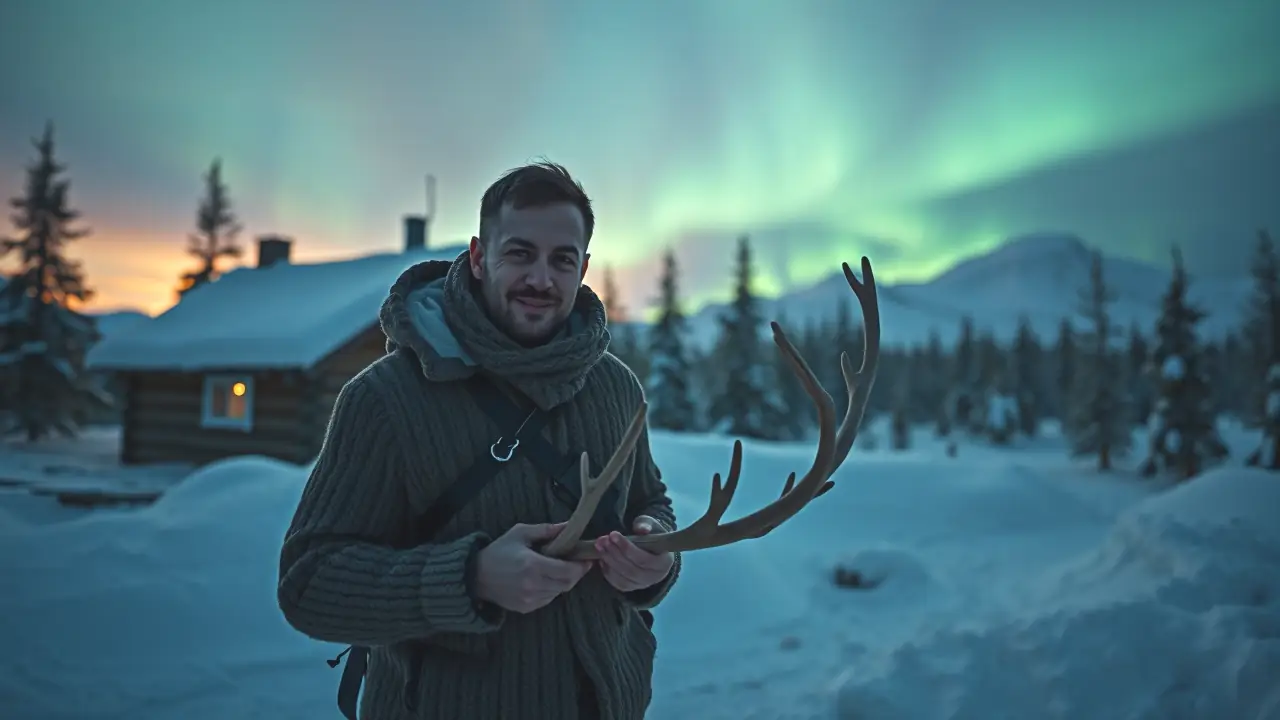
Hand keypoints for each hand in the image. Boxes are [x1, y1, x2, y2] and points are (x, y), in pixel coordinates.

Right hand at [473, 522, 592, 613]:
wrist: (476, 576)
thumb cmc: (499, 551)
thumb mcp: (521, 533)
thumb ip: (546, 530)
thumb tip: (569, 526)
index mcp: (532, 565)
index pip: (568, 571)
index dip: (581, 567)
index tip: (586, 558)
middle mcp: (532, 585)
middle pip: (567, 584)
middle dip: (576, 574)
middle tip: (578, 563)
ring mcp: (529, 599)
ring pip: (559, 592)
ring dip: (564, 581)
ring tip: (560, 568)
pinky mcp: (526, 608)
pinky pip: (548, 599)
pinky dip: (552, 589)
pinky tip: (545, 579)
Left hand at [595, 516, 674, 592]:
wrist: (652, 550)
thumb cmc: (652, 535)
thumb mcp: (651, 526)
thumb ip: (646, 525)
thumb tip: (641, 528)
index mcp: (664, 563)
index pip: (644, 560)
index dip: (627, 548)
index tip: (613, 534)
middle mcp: (655, 577)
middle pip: (632, 570)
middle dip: (614, 553)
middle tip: (602, 540)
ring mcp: (643, 584)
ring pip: (623, 578)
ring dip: (609, 561)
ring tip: (599, 546)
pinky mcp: (632, 587)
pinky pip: (618, 583)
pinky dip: (608, 571)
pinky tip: (602, 558)